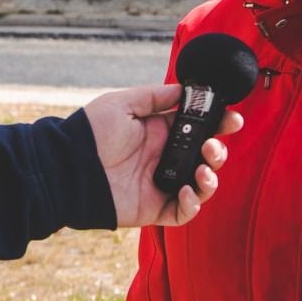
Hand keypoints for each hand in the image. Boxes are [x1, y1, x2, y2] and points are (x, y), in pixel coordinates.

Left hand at [83, 83, 242, 227]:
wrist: (68, 168)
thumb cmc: (91, 132)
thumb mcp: (123, 103)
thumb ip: (154, 96)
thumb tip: (184, 88)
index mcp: (159, 131)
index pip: (198, 127)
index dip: (219, 123)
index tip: (233, 118)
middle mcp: (164, 157)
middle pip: (205, 156)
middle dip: (218, 150)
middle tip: (211, 146)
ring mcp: (161, 183)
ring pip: (201, 185)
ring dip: (211, 177)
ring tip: (203, 169)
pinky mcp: (155, 208)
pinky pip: (184, 212)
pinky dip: (193, 203)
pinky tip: (186, 191)